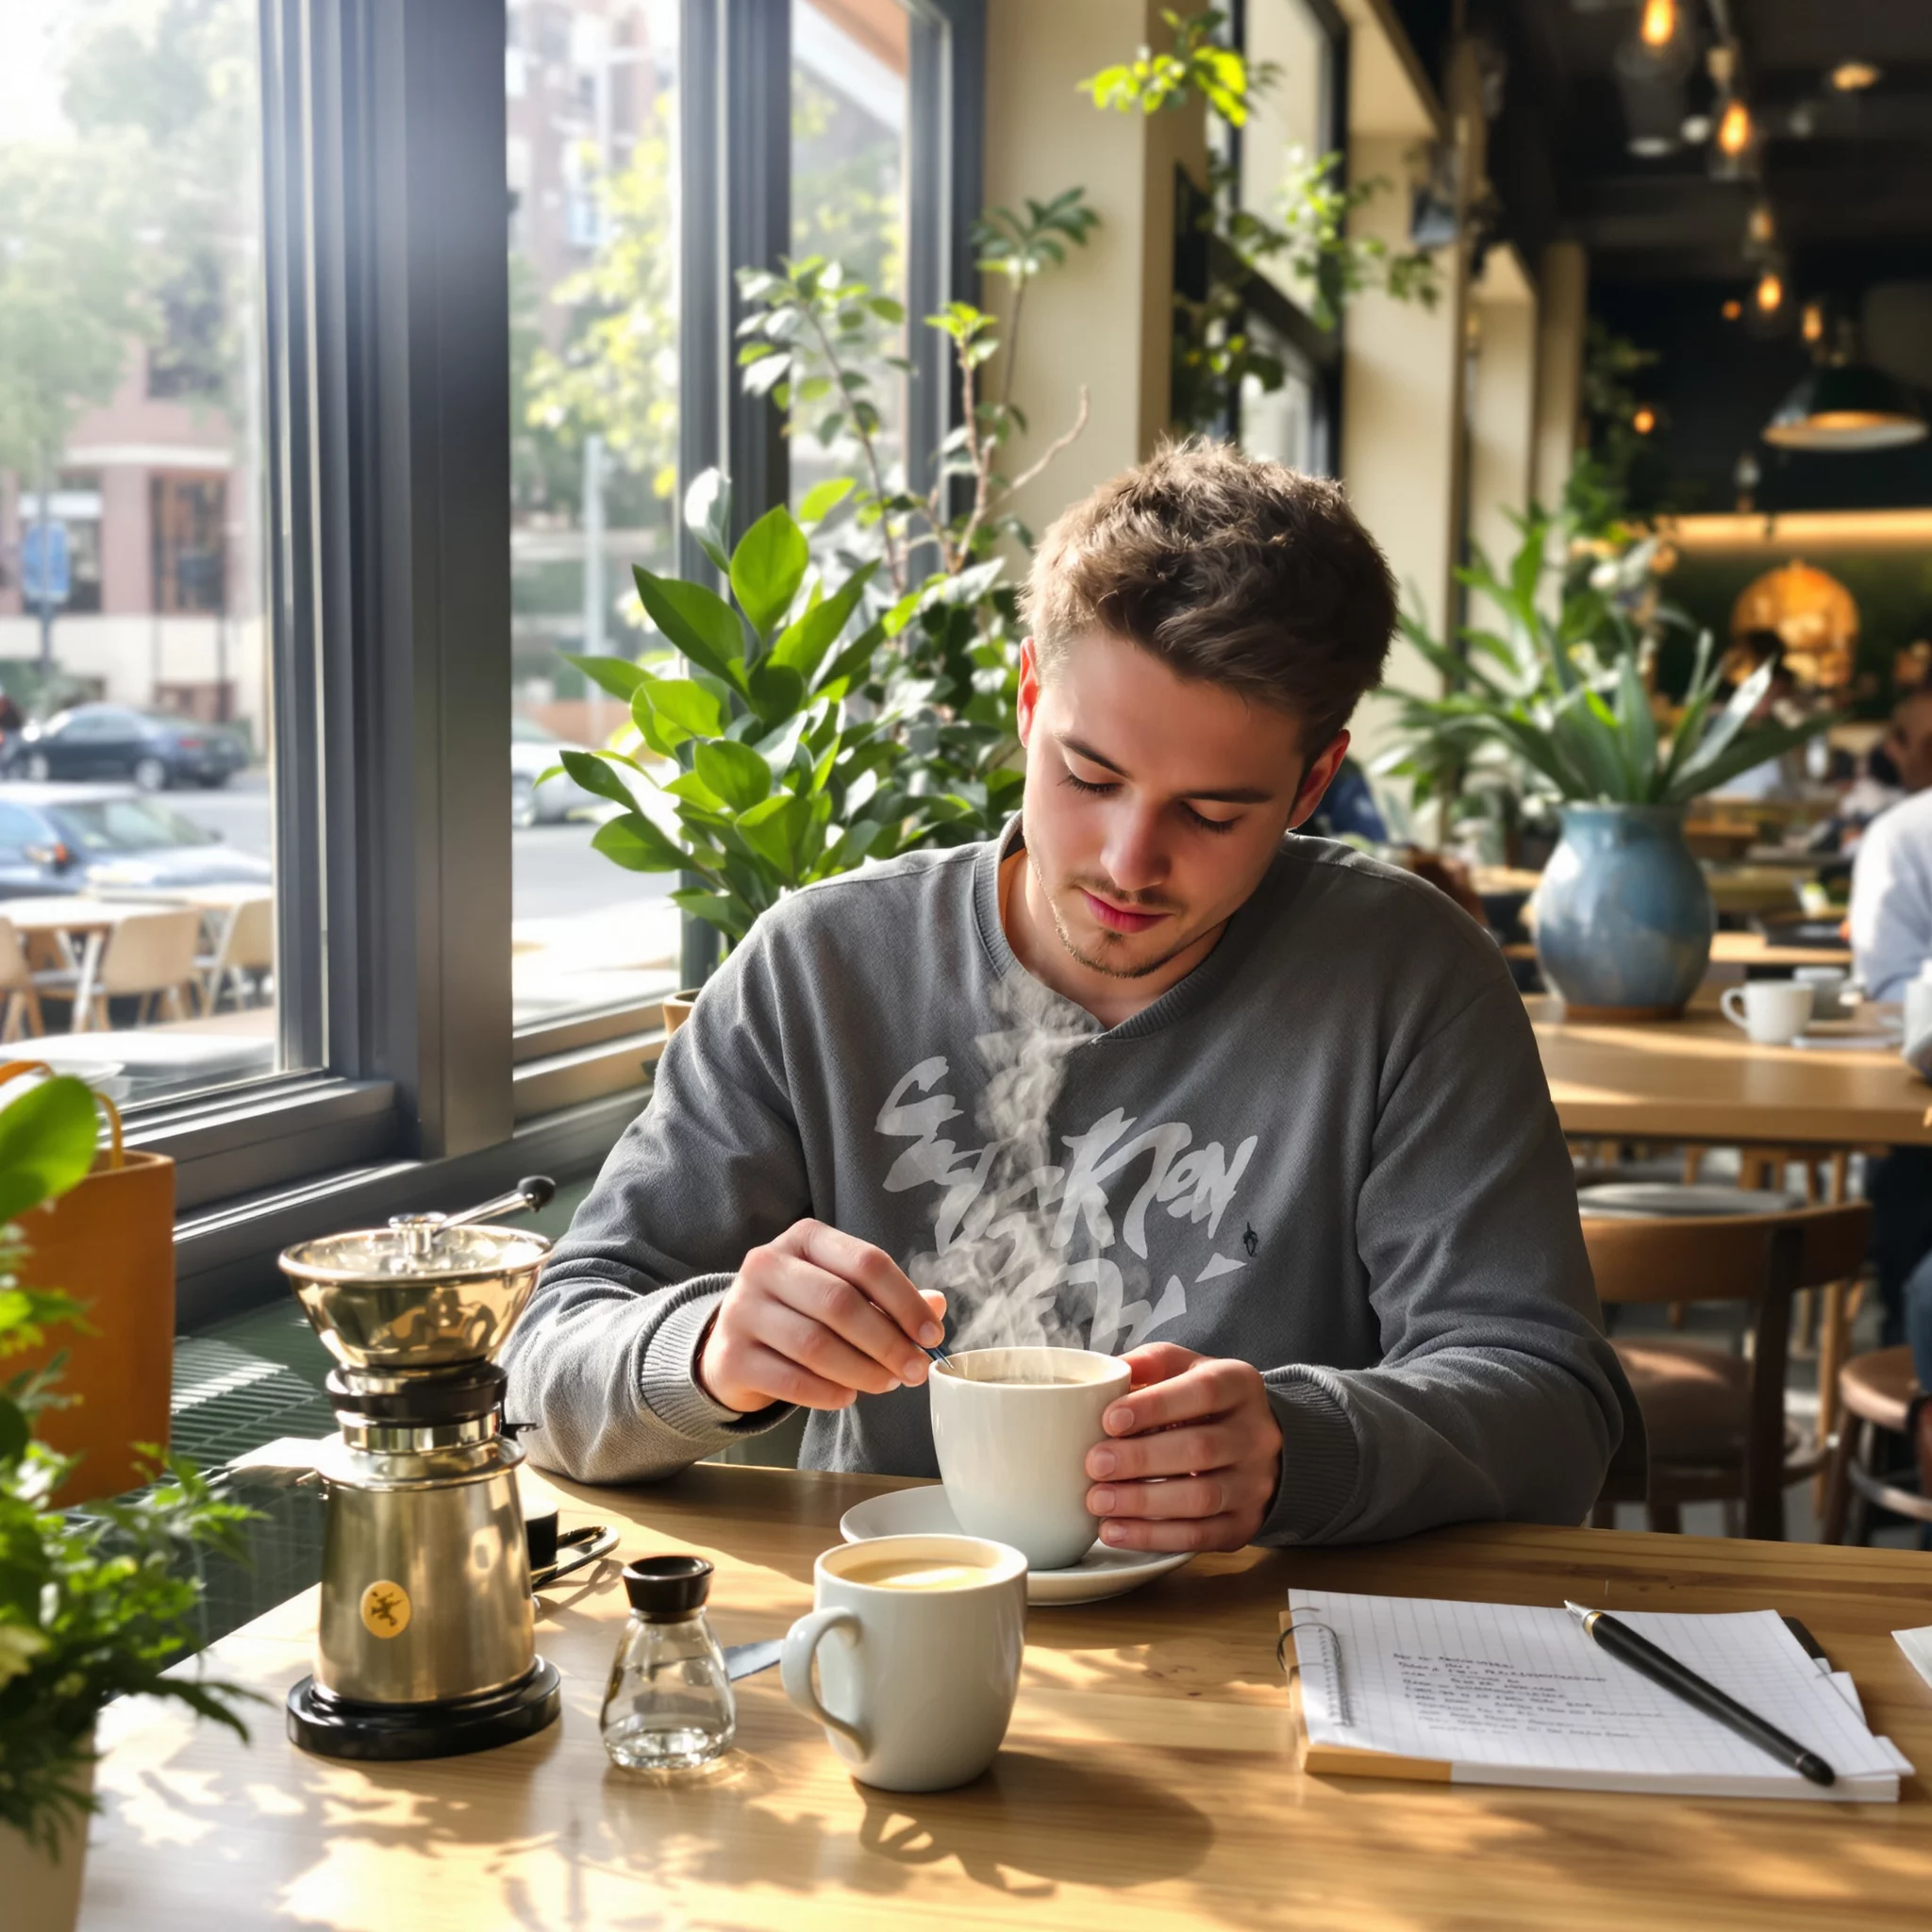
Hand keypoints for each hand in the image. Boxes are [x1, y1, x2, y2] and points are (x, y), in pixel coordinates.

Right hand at [697, 1218, 945, 1414]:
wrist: (732, 1343)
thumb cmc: (800, 1311)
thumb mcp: (841, 1290)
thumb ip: (887, 1297)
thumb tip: (937, 1306)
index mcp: (805, 1239)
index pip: (866, 1262)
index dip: (906, 1301)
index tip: (931, 1335)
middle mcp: (767, 1264)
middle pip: (841, 1303)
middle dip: (887, 1342)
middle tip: (915, 1370)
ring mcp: (742, 1309)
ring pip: (815, 1344)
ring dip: (862, 1370)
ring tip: (886, 1383)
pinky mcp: (731, 1356)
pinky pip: (790, 1380)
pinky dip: (828, 1393)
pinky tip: (848, 1395)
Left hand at [1082, 1343, 1282, 1552]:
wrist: (1254, 1442)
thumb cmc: (1203, 1401)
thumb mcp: (1185, 1368)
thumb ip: (1151, 1363)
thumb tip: (1111, 1372)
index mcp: (1239, 1385)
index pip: (1203, 1391)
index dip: (1156, 1405)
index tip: (1109, 1419)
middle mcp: (1255, 1434)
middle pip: (1202, 1449)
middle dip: (1142, 1459)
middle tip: (1094, 1464)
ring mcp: (1254, 1483)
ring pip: (1202, 1497)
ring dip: (1143, 1502)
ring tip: (1096, 1501)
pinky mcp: (1244, 1524)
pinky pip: (1201, 1536)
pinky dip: (1153, 1536)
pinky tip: (1114, 1531)